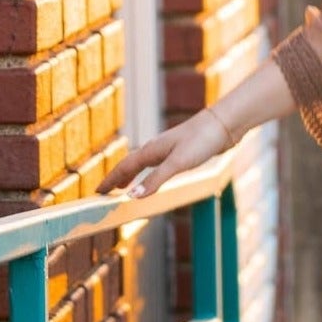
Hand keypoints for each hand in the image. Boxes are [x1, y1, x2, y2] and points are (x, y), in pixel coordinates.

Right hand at [98, 109, 234, 199]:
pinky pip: (157, 164)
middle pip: (130, 164)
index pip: (124, 167)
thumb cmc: (201, 140)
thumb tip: (131, 196)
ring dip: (131, 175)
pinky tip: (154, 174)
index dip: (110, 180)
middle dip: (116, 178)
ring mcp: (169, 149)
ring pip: (143, 164)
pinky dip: (148, 173)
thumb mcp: (177, 163)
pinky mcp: (182, 151)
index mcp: (151, 150)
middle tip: (105, 191)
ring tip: (124, 186)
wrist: (224, 124)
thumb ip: (155, 179)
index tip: (97, 192)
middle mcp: (156, 148)